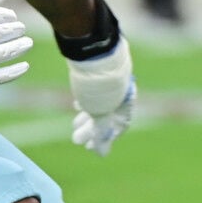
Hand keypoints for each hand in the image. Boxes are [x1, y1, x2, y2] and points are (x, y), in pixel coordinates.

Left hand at [67, 36, 135, 155]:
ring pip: (99, 102)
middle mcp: (121, 90)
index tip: (90, 148)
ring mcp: (110, 78)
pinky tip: (77, 103)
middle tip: (77, 140)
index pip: (118, 126)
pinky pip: (95, 90)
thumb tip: (102, 155)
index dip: (104, 139)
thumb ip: (99, 132)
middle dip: (91, 129)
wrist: (92, 47)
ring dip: (87, 116)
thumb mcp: (98, 112)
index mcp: (126, 101)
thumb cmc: (98, 84)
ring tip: (74, 125)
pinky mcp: (99, 69)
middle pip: (107, 115)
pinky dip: (86, 100)